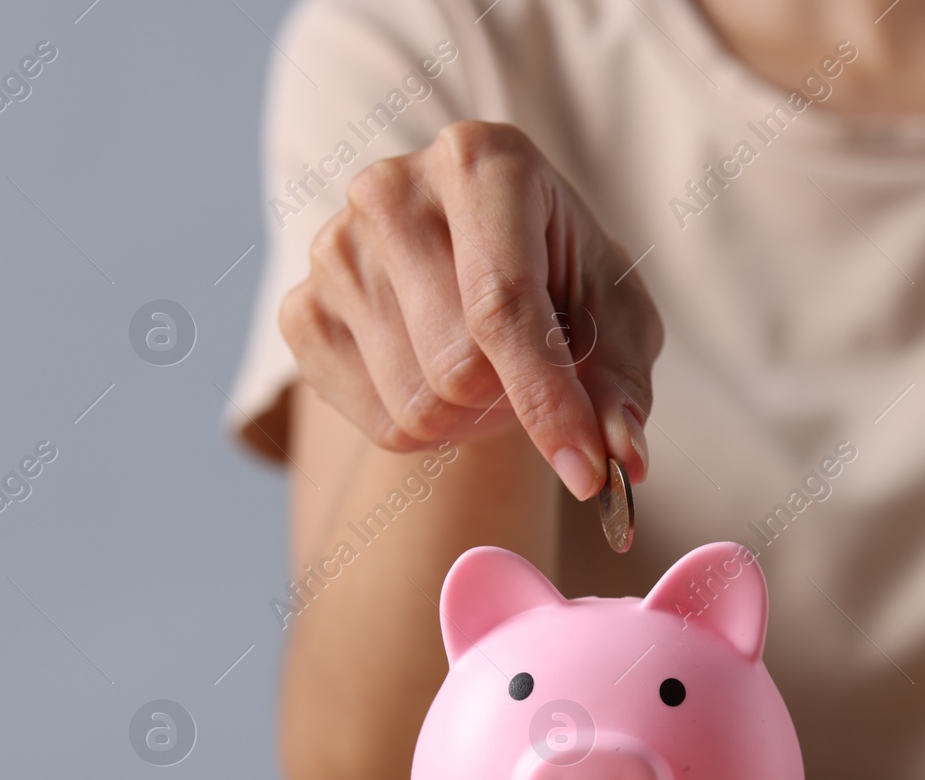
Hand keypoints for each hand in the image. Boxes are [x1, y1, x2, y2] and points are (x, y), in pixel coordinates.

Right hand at [279, 121, 662, 498]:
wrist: (481, 267)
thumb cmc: (564, 281)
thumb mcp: (617, 317)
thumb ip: (623, 383)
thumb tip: (622, 457)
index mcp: (482, 162)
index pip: (502, 304)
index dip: (547, 400)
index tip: (587, 473)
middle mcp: (392, 191)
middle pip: (457, 367)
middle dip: (512, 400)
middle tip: (532, 372)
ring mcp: (333, 248)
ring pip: (417, 404)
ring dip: (472, 417)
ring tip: (487, 368)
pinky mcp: (301, 310)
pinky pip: (376, 422)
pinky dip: (425, 427)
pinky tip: (438, 374)